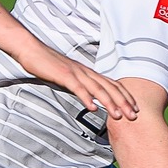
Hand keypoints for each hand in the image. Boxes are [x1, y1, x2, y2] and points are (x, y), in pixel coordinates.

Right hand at [20, 44, 138, 119]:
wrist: (32, 51)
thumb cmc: (50, 66)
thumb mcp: (70, 77)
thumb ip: (82, 87)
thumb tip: (91, 99)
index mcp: (89, 73)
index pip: (112, 84)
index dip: (126, 96)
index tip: (135, 108)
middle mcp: (86, 72)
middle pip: (109, 87)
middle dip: (123, 102)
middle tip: (134, 116)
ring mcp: (76, 73)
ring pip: (97, 89)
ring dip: (109, 103)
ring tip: (117, 116)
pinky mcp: (63, 75)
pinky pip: (77, 87)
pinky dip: (86, 97)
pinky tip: (92, 108)